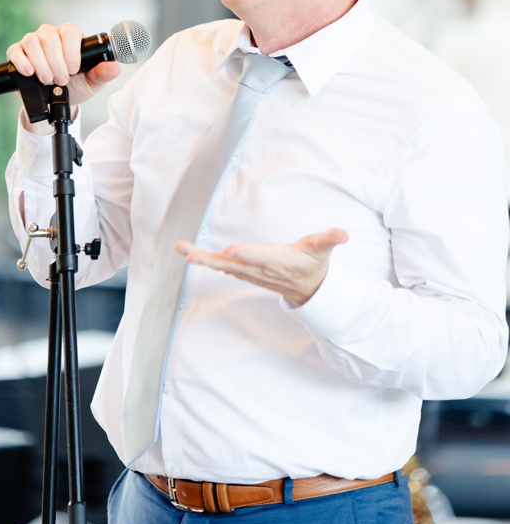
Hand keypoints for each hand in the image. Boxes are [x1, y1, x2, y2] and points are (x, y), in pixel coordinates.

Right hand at [7, 23, 122, 108]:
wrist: (55, 100)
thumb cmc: (75, 86)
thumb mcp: (91, 82)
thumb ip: (102, 74)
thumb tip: (115, 68)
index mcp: (71, 35)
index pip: (70, 32)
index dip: (71, 51)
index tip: (74, 70)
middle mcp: (50, 34)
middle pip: (50, 38)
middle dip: (56, 63)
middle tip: (61, 81)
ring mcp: (33, 41)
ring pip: (33, 43)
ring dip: (41, 64)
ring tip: (47, 80)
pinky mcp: (17, 51)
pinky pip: (16, 51)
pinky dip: (22, 62)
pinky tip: (29, 73)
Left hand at [177, 228, 348, 305]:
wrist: (309, 288)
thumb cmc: (313, 262)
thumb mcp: (323, 249)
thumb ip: (330, 239)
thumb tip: (343, 234)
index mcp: (279, 261)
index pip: (261, 257)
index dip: (247, 254)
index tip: (229, 251)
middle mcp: (260, 269)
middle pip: (233, 265)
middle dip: (210, 260)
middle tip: (189, 255)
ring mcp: (249, 272)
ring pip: (222, 266)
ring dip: (201, 258)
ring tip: (180, 248)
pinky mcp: (243, 272)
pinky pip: (220, 266)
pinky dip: (204, 259)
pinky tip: (187, 253)